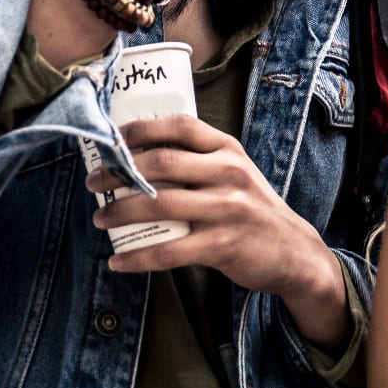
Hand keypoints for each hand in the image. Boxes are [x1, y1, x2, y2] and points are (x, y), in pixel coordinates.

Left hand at [87, 114, 333, 298]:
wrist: (293, 251)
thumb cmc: (253, 209)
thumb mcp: (236, 173)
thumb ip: (200, 162)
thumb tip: (141, 157)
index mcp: (229, 150)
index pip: (180, 126)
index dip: (141, 129)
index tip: (112, 138)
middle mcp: (229, 173)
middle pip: (161, 163)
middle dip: (118, 172)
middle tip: (94, 182)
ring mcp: (227, 209)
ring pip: (159, 205)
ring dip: (120, 212)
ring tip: (101, 219)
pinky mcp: (222, 245)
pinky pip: (169, 252)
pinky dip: (137, 258)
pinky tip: (119, 261)